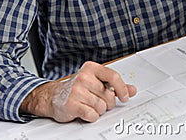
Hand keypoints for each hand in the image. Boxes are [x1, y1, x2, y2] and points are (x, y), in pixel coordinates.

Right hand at [20, 61, 136, 122]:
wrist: (54, 96)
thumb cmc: (77, 88)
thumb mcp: (96, 82)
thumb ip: (115, 85)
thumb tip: (132, 90)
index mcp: (91, 68)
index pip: (113, 76)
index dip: (122, 89)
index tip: (125, 97)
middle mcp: (84, 77)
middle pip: (109, 96)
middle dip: (107, 103)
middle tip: (98, 101)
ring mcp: (77, 90)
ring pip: (102, 107)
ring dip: (98, 110)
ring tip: (89, 105)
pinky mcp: (72, 104)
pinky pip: (92, 115)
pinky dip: (91, 116)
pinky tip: (84, 111)